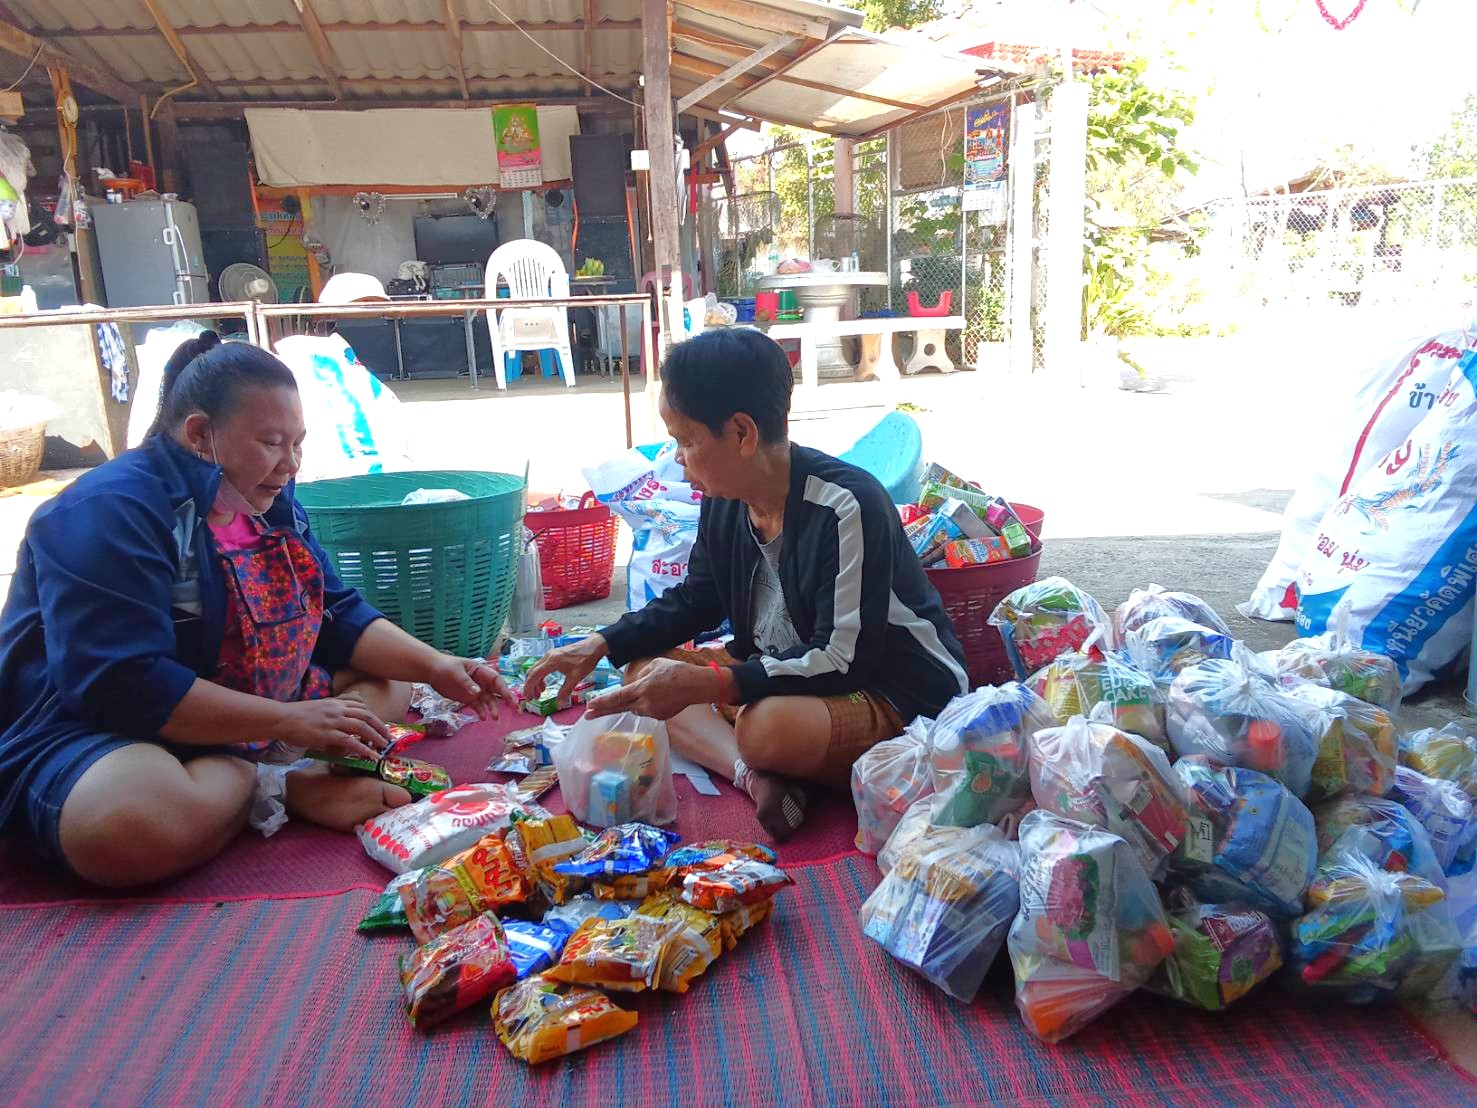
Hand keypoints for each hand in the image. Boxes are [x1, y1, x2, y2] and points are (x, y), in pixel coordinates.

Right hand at [277, 697, 392, 760]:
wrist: (281, 719)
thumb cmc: (297, 715)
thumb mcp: (319, 706)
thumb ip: (334, 707)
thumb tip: (348, 708)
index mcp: (335, 702)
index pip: (361, 707)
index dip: (373, 716)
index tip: (380, 725)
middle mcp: (337, 709)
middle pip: (366, 715)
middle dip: (380, 726)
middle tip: (388, 737)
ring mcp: (333, 721)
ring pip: (362, 727)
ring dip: (376, 737)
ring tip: (384, 747)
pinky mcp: (327, 734)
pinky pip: (350, 742)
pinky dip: (364, 749)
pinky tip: (371, 756)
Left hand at [424, 655, 517, 720]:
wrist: (432, 671)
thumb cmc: (445, 667)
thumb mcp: (456, 673)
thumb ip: (467, 683)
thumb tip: (478, 692)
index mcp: (481, 671)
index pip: (496, 680)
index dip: (505, 689)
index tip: (510, 698)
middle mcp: (481, 682)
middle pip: (497, 691)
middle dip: (506, 700)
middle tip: (515, 709)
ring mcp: (476, 691)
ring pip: (488, 701)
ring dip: (493, 709)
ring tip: (495, 719)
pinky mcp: (468, 698)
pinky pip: (478, 706)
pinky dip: (481, 712)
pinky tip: (483, 718)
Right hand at [522, 634, 608, 709]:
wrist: (593, 646)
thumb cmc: (585, 660)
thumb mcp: (575, 678)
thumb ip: (565, 692)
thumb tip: (559, 705)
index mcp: (551, 662)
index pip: (534, 676)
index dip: (529, 688)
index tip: (528, 698)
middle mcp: (548, 657)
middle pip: (532, 672)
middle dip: (530, 686)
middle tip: (532, 698)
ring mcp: (550, 655)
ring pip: (536, 669)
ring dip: (535, 682)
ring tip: (540, 694)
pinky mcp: (553, 655)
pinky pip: (542, 667)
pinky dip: (540, 677)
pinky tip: (545, 685)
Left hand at [585, 658, 717, 721]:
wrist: (697, 685)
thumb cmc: (676, 671)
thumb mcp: (654, 665)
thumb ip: (640, 675)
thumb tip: (634, 683)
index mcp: (641, 689)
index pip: (616, 697)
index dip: (601, 702)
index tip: (589, 707)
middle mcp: (644, 703)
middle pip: (619, 708)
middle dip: (602, 711)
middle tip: (587, 716)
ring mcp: (653, 712)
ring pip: (635, 708)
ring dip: (634, 702)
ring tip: (652, 690)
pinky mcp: (661, 717)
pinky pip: (647, 711)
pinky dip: (648, 704)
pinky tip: (660, 696)